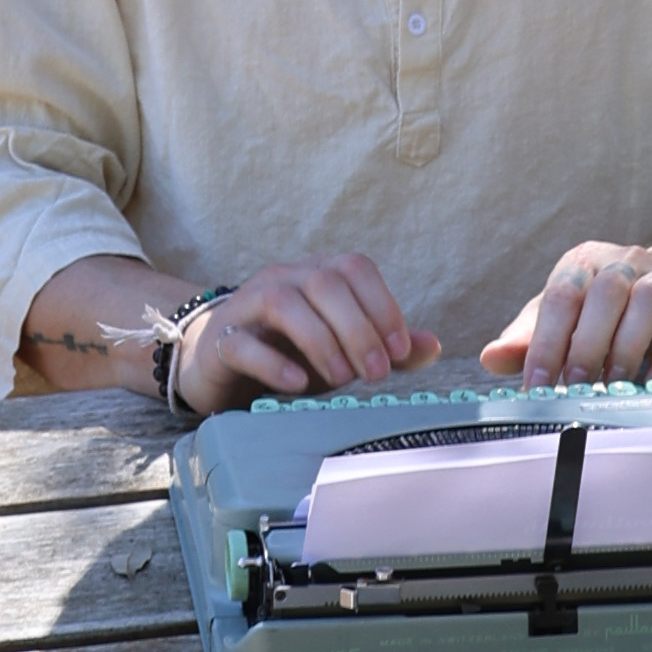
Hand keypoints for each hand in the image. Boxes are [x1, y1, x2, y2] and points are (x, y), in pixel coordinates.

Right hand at [176, 253, 440, 415]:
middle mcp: (283, 279)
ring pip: (284, 302)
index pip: (355, 267)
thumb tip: (432, 346)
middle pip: (323, 281)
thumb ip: (383, 346)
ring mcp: (248, 306)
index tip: (399, 352)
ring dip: (321, 340)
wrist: (218, 365)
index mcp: (317, 274)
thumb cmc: (288, 352)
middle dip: (357, 328)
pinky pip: (244, 344)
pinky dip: (275, 363)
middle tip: (376, 373)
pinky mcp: (222, 342)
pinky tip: (299, 384)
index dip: (383, 305)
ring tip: (341, 379)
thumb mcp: (340, 349)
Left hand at [479, 238, 651, 388]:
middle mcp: (627, 262)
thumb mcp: (567, 315)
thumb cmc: (611, 309)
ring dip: (624, 350)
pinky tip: (650, 388)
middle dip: (585, 346)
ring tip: (610, 390)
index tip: (535, 385)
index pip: (561, 296)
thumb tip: (489, 358)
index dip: (546, 342)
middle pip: (604, 294)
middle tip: (574, 389)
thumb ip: (529, 336)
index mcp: (586, 261)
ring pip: (645, 304)